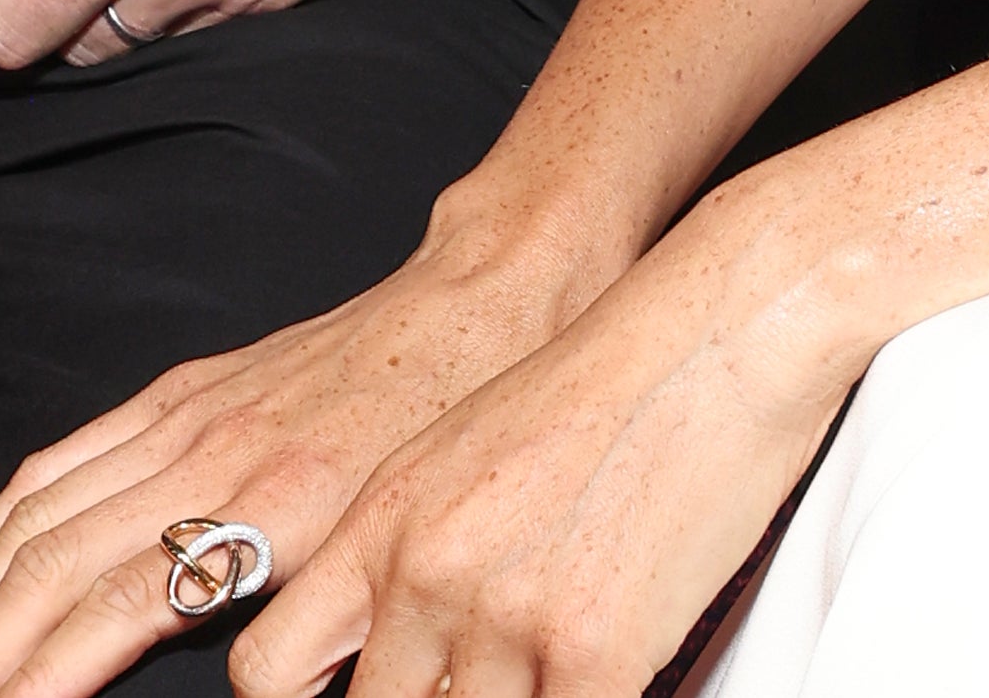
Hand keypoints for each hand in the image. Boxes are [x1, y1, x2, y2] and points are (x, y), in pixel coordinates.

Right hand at [0, 208, 602, 697]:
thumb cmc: (458, 432)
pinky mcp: (189, 387)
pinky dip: (3, 522)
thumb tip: (276, 689)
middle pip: (51, 573)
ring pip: (43, 517)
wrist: (486, 302)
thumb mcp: (399, 545)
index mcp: (258, 514)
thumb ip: (321, 627)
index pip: (107, 619)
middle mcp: (205, 460)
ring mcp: (188, 417)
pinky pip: (71, 458)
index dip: (34, 686)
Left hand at [231, 191, 864, 697]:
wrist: (719, 327)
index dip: (310, 697)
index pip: (270, 670)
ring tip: (547, 656)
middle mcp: (426, 574)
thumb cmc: (615, 378)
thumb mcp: (468, 451)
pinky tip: (604, 669)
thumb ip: (410, 551)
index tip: (354, 691)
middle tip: (476, 678)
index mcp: (384, 521)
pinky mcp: (591, 653)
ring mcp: (504, 620)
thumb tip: (391, 647)